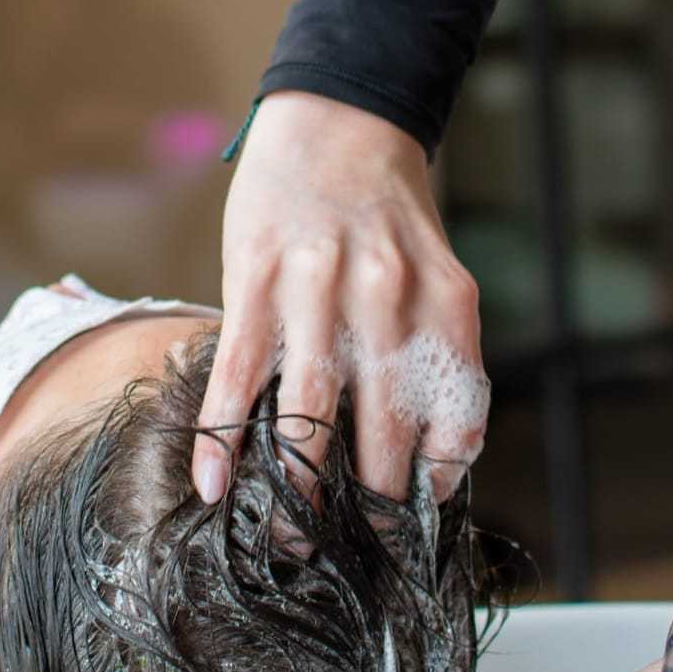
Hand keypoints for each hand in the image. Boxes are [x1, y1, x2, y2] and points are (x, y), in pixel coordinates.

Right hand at [194, 91, 487, 505]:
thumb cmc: (388, 218)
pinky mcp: (256, 281)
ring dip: (296, 494)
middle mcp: (390, 302)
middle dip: (369, 511)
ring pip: (307, 420)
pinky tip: (215, 485)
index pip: (457, 424)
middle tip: (350, 547)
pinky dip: (224, 441)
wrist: (339, 123)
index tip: (415, 510)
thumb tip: (421, 455)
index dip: (439, 483)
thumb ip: (434, 354)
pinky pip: (239, 380)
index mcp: (447, 307)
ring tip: (290, 538)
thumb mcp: (439, 280)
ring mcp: (319, 292)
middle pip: (384, 438)